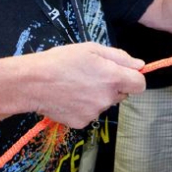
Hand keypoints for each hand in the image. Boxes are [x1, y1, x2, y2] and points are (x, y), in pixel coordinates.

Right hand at [25, 42, 145, 127]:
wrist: (32, 83)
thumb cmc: (61, 60)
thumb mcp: (92, 49)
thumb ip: (120, 57)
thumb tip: (139, 65)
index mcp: (113, 78)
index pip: (140, 85)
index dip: (134, 78)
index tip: (124, 73)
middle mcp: (107, 98)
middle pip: (122, 94)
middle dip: (114, 85)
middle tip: (93, 75)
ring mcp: (94, 113)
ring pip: (105, 103)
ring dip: (98, 95)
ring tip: (77, 84)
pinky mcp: (81, 123)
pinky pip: (90, 113)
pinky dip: (84, 106)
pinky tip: (70, 96)